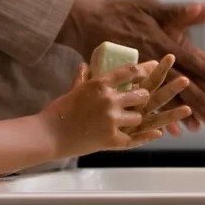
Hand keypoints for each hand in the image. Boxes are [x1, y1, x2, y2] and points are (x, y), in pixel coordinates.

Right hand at [40, 61, 157, 157]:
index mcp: (100, 84)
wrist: (49, 135)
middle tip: (142, 100)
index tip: (147, 72)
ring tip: (131, 120)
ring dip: (135, 118)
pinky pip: (135, 138)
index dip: (142, 71)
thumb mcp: (73, 90)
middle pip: (141, 95)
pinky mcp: (111, 139)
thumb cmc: (58, 111)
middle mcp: (109, 99)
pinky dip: (144, 138)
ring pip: (138, 116)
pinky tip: (155, 134)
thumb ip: (82, 77)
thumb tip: (84, 65)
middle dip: (143, 98)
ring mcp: (111, 120)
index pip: (129, 71)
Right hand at [57, 0, 204, 133]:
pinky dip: (154, 118)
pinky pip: (141, 106)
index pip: (186, 59)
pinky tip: (166, 130)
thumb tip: (200, 6)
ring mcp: (135, 77)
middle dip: (198, 100)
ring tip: (197, 127)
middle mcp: (148, 63)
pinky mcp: (123, 85)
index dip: (203, 70)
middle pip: (178, 85)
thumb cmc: (119, 12)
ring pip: (161, 100)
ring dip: (179, 114)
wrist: (86, 23)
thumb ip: (177, 11)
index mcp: (157, 43)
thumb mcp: (149, 6)